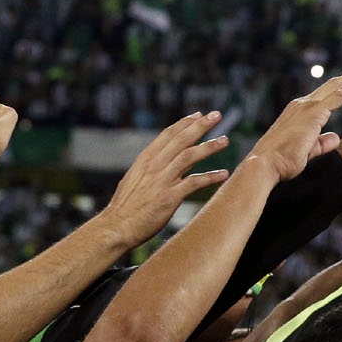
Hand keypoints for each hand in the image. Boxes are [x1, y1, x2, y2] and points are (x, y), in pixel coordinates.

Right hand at [95, 111, 232, 242]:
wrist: (116, 227)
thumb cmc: (125, 207)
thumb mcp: (134, 179)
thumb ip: (151, 169)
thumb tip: (167, 161)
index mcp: (145, 160)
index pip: (167, 135)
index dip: (184, 123)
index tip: (198, 115)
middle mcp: (154, 166)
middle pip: (181, 139)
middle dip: (200, 125)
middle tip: (216, 115)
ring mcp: (162, 180)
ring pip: (189, 156)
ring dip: (209, 147)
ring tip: (225, 140)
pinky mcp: (170, 197)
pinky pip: (195, 183)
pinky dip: (210, 177)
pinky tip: (224, 174)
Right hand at [247, 68, 341, 180]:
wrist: (266, 165)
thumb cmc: (281, 162)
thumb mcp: (306, 151)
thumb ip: (322, 143)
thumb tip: (336, 137)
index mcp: (297, 112)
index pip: (323, 96)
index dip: (340, 90)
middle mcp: (301, 104)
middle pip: (331, 85)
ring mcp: (307, 107)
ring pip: (336, 87)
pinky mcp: (313, 113)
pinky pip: (340, 97)